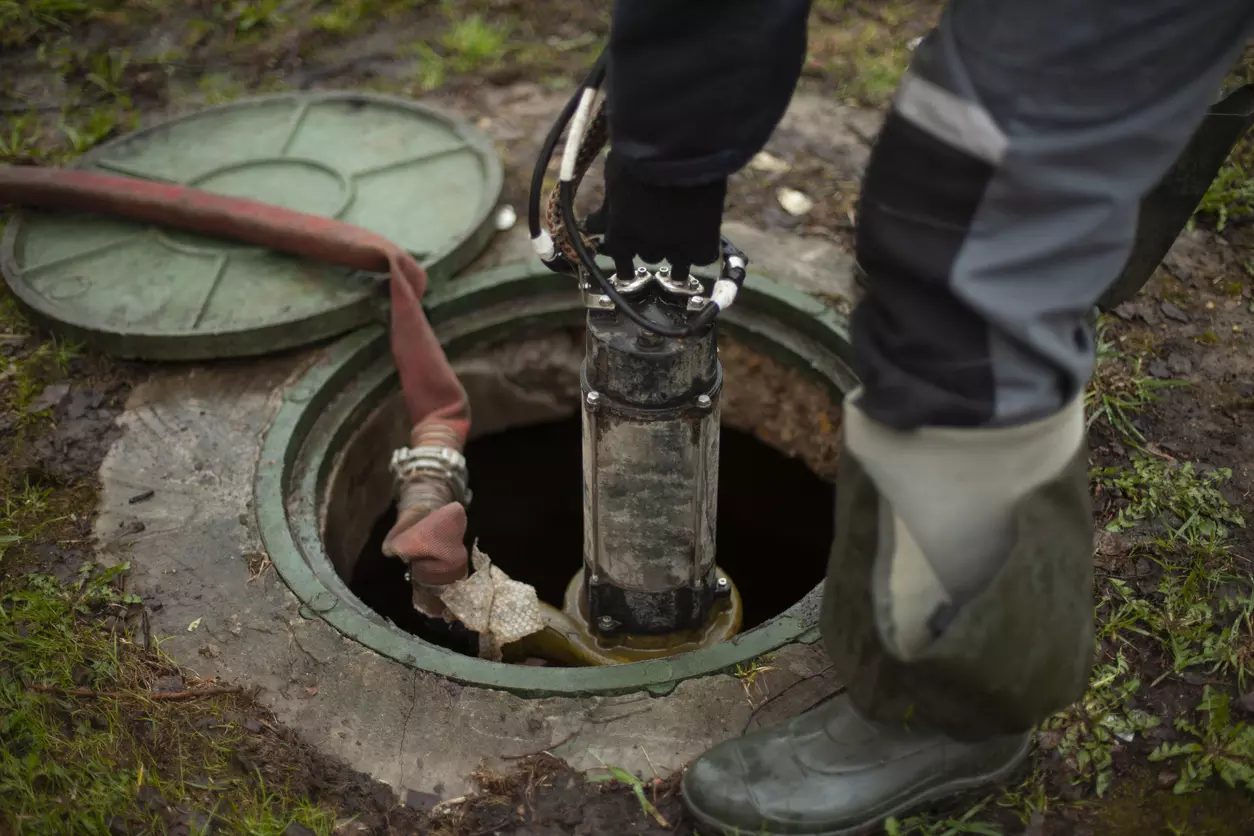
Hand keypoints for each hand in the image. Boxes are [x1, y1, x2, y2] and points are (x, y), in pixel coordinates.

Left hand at [602, 150, 726, 279]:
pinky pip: (702, 259)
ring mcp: (675, 249)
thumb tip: (595, 221)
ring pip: (675, 266)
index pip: (618, 255)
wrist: (676, 151)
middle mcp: (644, 248)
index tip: (627, 257)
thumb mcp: (612, 179)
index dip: (624, 256)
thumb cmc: (636, 157)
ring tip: (683, 250)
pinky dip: (702, 252)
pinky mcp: (701, 245)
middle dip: (651, 245)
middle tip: (659, 230)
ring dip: (677, 256)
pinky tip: (703, 244)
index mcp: (619, 234)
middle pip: (647, 256)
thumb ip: (608, 204)